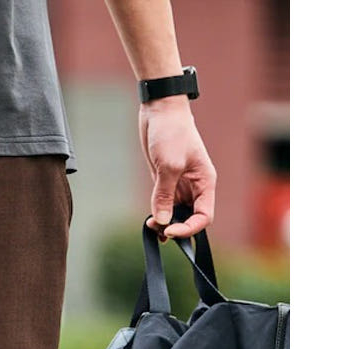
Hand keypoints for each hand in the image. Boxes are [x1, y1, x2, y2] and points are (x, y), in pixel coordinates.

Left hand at [139, 96, 216, 238]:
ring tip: (150, 225)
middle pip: (190, 218)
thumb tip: (162, 220)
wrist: (160, 111)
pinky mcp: (165, 183)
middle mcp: (195, 187)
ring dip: (164, 224)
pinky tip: (149, 221)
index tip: (170, 231)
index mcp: (205, 182)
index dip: (189, 228)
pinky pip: (164, 206)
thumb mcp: (169, 165)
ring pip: (176, 214)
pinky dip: (158, 215)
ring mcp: (179, 186)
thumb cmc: (171, 132)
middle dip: (175, 228)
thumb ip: (165, 195)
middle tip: (156, 229)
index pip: (204, 216)